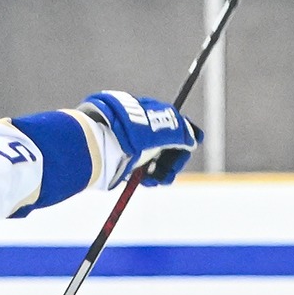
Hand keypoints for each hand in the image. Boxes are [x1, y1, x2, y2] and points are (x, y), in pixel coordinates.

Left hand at [80, 91, 199, 186]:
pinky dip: (149, 178)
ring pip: (157, 162)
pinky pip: (143, 173)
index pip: (175, 125)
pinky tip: (147, 181)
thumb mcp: (164, 127)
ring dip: (163, 172)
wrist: (99, 144)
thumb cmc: (132, 132)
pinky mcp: (125, 163)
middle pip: (168, 146)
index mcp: (150, 113)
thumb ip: (182, 132)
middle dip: (174, 159)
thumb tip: (194, 140)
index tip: (191, 147)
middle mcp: (143, 130)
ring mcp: (134, 147)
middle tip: (172, 169)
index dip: (185, 137)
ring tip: (158, 178)